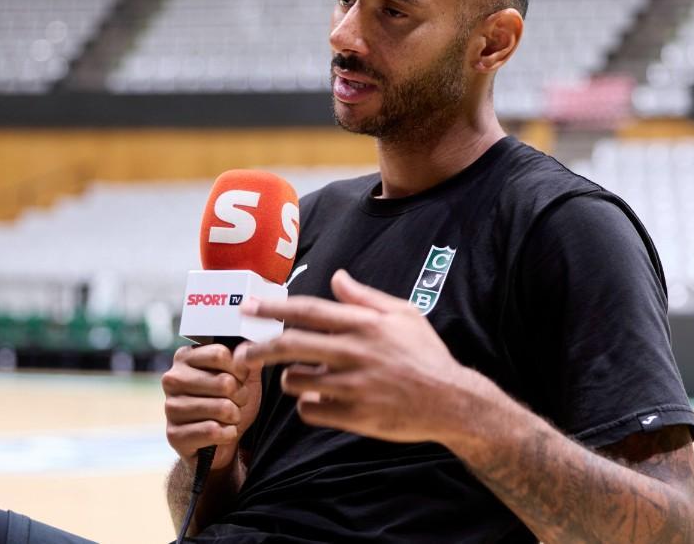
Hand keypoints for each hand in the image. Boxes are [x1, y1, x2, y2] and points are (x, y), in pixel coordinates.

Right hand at [162, 342, 261, 471]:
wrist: (221, 442)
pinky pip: (213, 431)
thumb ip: (247, 359)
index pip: (220, 354)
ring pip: (221, 408)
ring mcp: (170, 407)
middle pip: (224, 382)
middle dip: (241, 396)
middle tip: (237, 402)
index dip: (239, 369)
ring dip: (235, 417)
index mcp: (185, 358)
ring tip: (229, 418)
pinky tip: (223, 433)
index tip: (240, 379)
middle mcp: (172, 379)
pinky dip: (227, 434)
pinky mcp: (174, 435)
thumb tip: (249, 347)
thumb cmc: (229, 402)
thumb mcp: (243, 377)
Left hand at [239, 268, 474, 443]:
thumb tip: (337, 276)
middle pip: (291, 345)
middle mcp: (356, 352)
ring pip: (297, 381)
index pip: (308, 311)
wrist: (453, 403)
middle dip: (259, 348)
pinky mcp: (355, 416)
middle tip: (241, 354)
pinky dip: (310, 405)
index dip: (273, 307)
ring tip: (308, 379)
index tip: (247, 307)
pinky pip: (311, 410)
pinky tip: (323, 400)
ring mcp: (354, 386)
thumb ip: (364, 297)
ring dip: (292, 380)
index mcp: (364, 324)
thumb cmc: (425, 355)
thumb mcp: (403, 315)